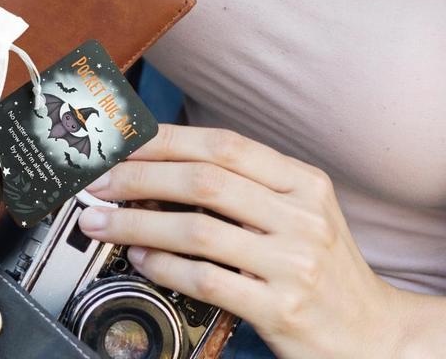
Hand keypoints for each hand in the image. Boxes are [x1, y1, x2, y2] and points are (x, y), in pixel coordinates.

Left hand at [77, 124, 399, 358]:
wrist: (376, 336)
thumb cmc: (321, 266)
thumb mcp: (299, 211)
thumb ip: (243, 184)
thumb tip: (159, 162)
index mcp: (303, 182)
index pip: (223, 144)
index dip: (165, 139)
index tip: (122, 142)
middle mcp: (301, 217)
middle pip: (203, 181)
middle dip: (139, 177)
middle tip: (98, 182)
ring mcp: (294, 264)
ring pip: (197, 229)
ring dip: (136, 223)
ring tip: (101, 223)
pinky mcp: (282, 309)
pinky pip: (206, 280)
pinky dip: (163, 267)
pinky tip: (140, 260)